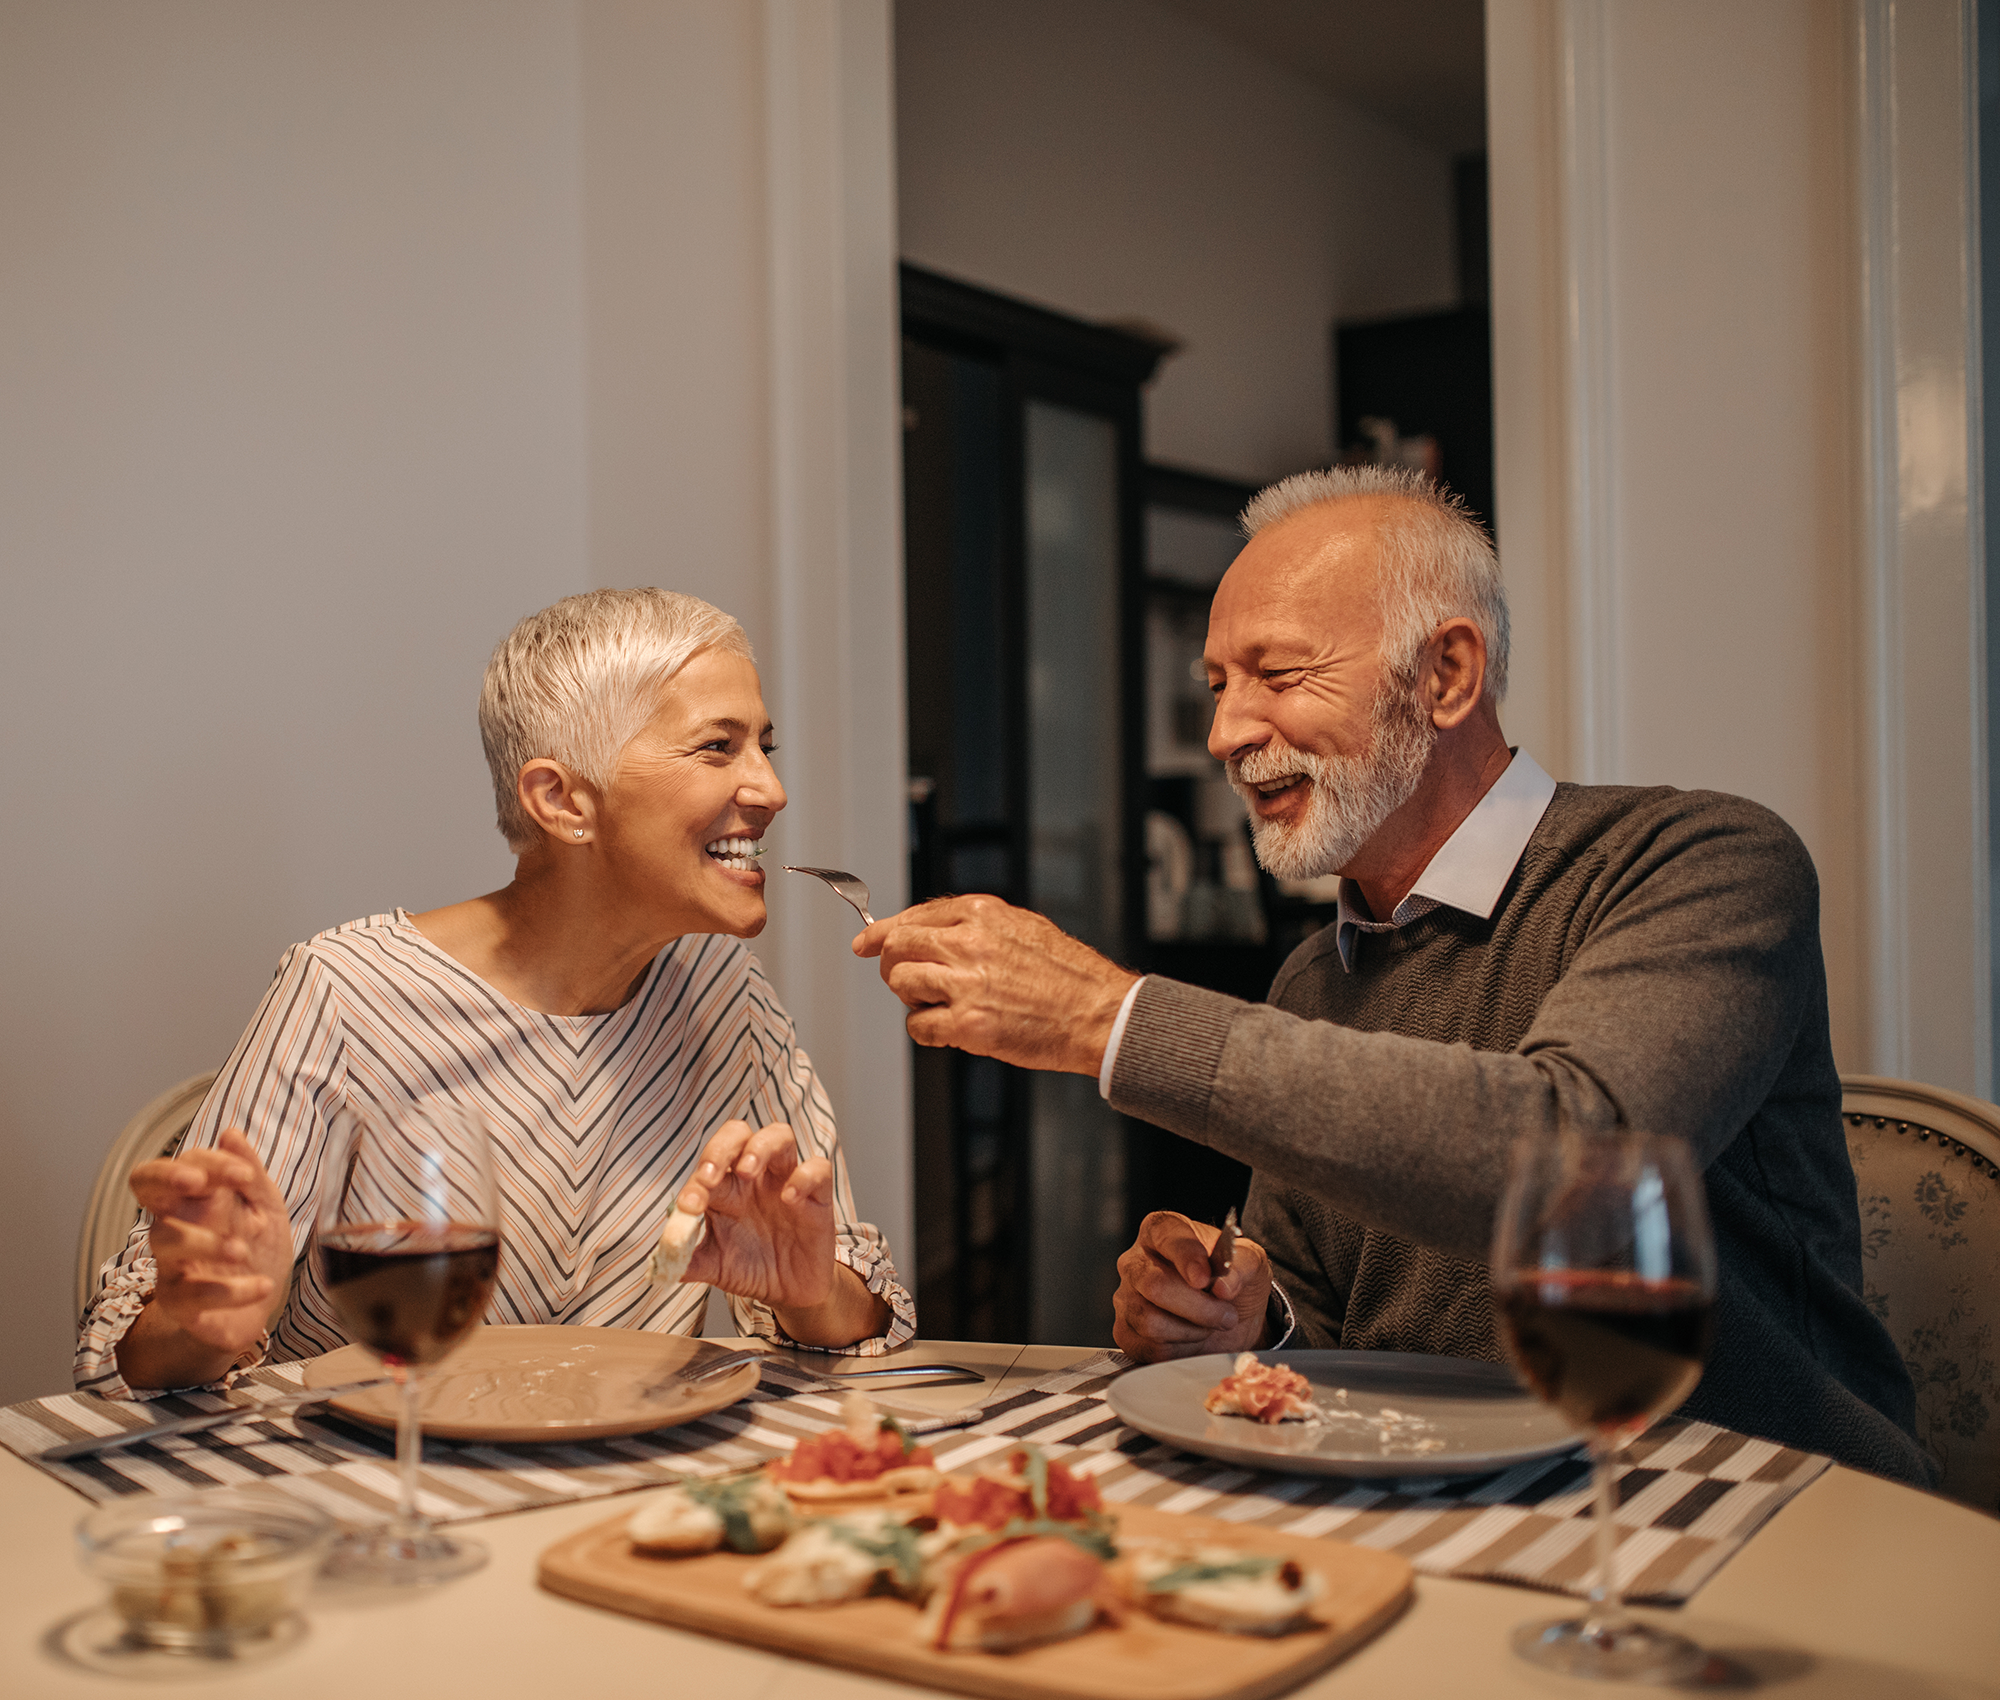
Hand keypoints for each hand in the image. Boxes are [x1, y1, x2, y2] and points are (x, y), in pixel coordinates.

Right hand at [127, 1129, 292, 1356]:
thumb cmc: (257, 1249)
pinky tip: (262, 1287)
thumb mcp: (265, 1208)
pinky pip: (190, 1293)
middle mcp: (177, 1223)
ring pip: (165, 1239)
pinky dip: (230, 1290)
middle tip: (196, 1182)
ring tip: (243, 1250)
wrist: (259, 1309)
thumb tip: (231, 1133)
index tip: (243, 1176)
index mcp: (198, 1197)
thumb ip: (250, 1175)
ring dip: (206, 1241)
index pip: (184, 1164)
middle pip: (146, 1187)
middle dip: (166, 1176)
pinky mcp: (180, 1302)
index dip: (207, 1163)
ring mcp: (174, 1262)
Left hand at [677, 1120, 836, 1312]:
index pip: (708, 1165)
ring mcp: (786, 1180)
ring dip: (760, 1147)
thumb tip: (660, 1261)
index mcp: (726, 1189)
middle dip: (721, 1148)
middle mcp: (755, 1177)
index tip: (689, 1205)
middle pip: (738, 1134)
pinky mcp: (817, 1195)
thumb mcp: (715, 1267)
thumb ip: (688, 1261)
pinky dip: (804, 1176)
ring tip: (748, 1170)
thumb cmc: (751, 1268)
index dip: (696, 1180)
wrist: (789, 1292)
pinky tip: (790, 1198)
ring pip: (779, 1135)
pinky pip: (818, 1168)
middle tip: (711, 1176)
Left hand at [853, 895, 1138, 1075]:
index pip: (915, 915)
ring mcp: (967, 984)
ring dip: (911, 998)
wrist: (1098, 1013)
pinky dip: (926, 1031)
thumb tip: (932, 930)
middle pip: (898, 946)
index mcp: (982, 915)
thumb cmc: (1069, 976)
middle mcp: (970, 943)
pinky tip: (948, 1030)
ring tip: (937, 1006)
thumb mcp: (1025, 927)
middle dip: (891, 965)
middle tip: (903, 981)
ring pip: (902, 984)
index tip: (867, 942)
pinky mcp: (969, 1025)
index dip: (883, 932)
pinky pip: (919, 1027)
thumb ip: (977, 925)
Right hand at [1112, 1210, 1271, 1361]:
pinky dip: (1180, 1350)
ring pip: (1151, 1322)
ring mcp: (1126, 1297)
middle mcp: (1135, 1261)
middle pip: (1154, 1285)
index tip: (1205, 1279)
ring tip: (1208, 1324)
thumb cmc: (1232, 1280)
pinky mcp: (1126, 1332)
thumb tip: (1224, 1287)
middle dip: (1199, 1308)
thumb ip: (1241, 1265)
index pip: (1166, 1236)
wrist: (1230, 1316)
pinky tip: (1191, 1337)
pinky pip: (1149, 1347)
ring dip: (1192, 1331)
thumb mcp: (1250, 1262)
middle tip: (1226, 1314)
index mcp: (1161, 1230)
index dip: (1186, 1258)